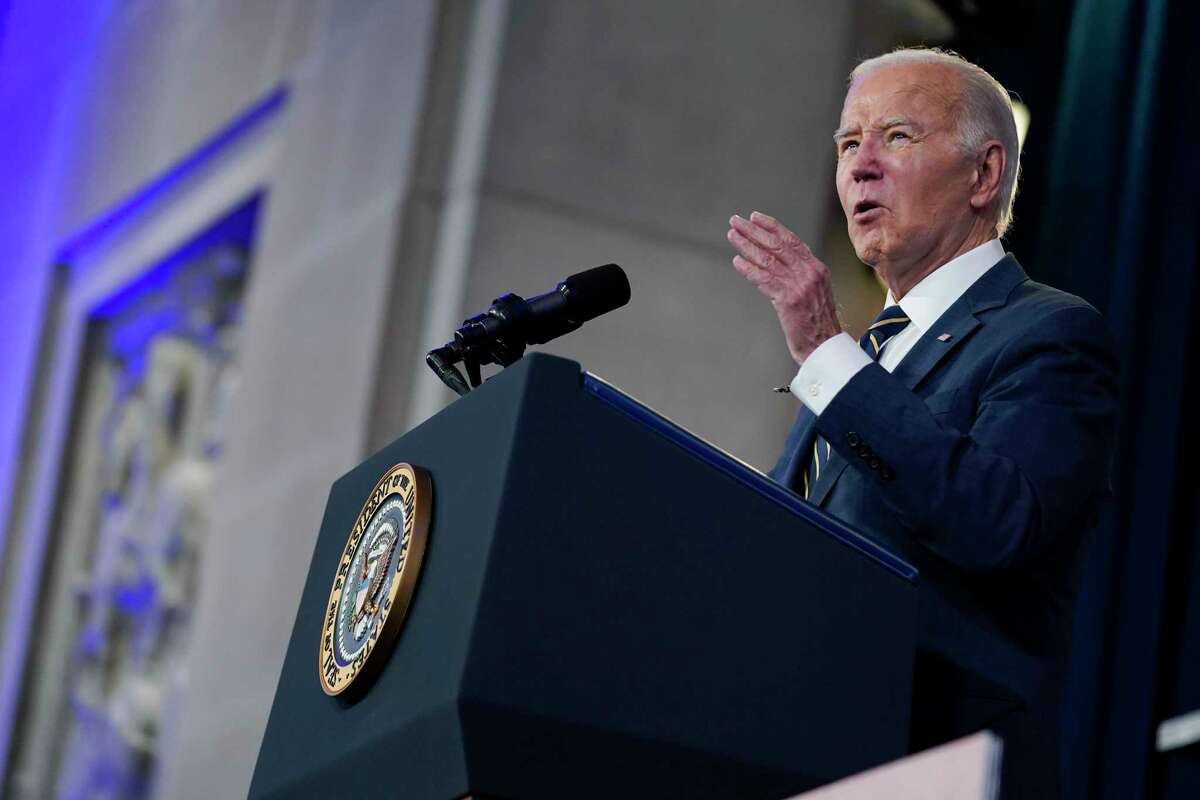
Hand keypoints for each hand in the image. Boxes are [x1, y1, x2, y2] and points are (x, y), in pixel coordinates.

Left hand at [727, 211, 842, 363]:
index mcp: (817, 268)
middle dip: (753, 231)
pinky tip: (737, 261)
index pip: (791, 240)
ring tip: (731, 235)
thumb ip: (800, 275)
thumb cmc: (817, 323)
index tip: (754, 217)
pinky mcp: (788, 300)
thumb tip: (778, 261)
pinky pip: (764, 279)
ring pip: (768, 259)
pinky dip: (749, 269)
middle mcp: (810, 273)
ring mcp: (799, 286)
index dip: (772, 227)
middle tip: (735, 221)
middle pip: (777, 245)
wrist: (826, 347)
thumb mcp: (814, 292)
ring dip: (746, 245)